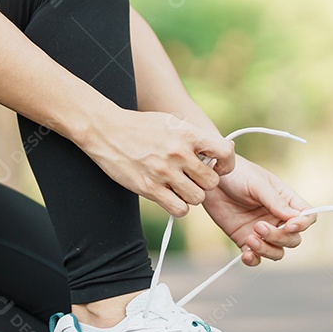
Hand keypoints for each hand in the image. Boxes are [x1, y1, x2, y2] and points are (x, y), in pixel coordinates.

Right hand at [77, 109, 234, 215]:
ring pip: (197, 198)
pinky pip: (179, 209)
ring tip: (180, 187)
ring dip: (191, 196)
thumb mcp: (172, 123)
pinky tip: (171, 197)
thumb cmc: (141, 127)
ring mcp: (164, 172)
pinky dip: (179, 207)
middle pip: (212, 182)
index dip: (226, 164)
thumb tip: (225, 149)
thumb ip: (196, 137)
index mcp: (187, 134)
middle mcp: (178, 153)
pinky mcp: (149, 188)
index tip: (217, 167)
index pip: (225, 153)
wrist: (106, 130)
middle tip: (193, 179)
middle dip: (205, 183)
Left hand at [202, 157, 316, 265]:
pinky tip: (245, 253)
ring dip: (267, 250)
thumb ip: (275, 201)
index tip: (289, 225)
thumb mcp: (257, 183)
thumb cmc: (237, 174)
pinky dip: (253, 259)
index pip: (307, 216)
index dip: (303, 224)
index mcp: (286, 201)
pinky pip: (256, 257)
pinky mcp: (245, 239)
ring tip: (250, 239)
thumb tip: (294, 218)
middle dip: (280, 238)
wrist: (210, 179)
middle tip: (259, 226)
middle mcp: (277, 218)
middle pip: (293, 238)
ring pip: (277, 251)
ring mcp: (262, 231)